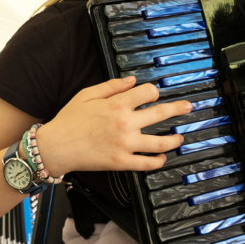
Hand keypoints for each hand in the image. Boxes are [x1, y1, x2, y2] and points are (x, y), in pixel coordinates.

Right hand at [38, 76, 189, 174]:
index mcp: (117, 104)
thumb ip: (111, 85)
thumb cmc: (69, 120)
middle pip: (161, 114)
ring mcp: (125, 144)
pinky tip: (162, 157)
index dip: (153, 92)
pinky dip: (158, 161)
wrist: (56, 146)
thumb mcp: (87, 94)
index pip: (148, 92)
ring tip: (179, 138)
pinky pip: (146, 163)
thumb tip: (132, 80)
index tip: (154, 95)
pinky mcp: (121, 162)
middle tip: (188, 107)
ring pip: (160, 142)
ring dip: (173, 140)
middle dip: (178, 108)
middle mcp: (125, 123)